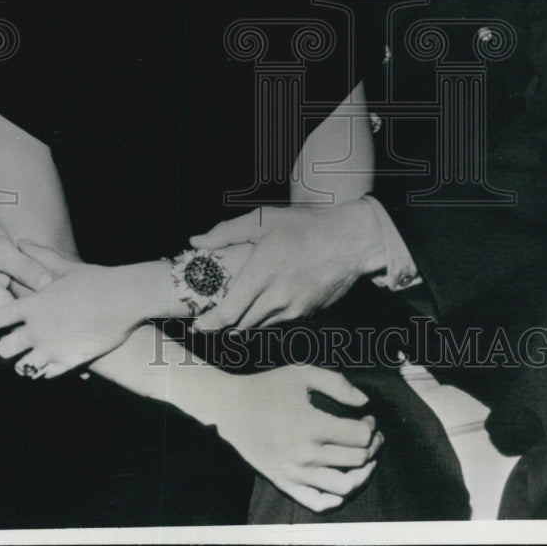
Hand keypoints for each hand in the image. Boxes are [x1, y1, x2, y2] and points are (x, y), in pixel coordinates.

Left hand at [0, 243, 140, 378]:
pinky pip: (46, 374)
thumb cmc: (96, 280)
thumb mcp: (66, 267)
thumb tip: (21, 240)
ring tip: (32, 355)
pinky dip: (46, 369)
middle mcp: (36, 330)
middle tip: (13, 343)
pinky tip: (53, 359)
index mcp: (31, 306)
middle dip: (5, 348)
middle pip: (2, 350)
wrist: (125, 299)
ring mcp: (52, 349)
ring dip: (25, 362)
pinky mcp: (69, 362)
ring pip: (22, 368)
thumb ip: (40, 256)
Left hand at [190, 201, 383, 330]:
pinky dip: (265, 317)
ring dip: (244, 322)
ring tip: (235, 311)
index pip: (229, 312)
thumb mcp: (263, 219)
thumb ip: (226, 232)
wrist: (350, 240)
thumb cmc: (304, 226)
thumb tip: (196, 242)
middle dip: (224, 324)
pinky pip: (278, 321)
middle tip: (211, 318)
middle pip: (240, 324)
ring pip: (259, 326)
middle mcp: (276, 297)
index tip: (198, 325)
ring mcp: (293, 308)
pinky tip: (263, 303)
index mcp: (261, 273)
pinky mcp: (306, 313)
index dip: (210, 323)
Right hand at [216, 365, 382, 512]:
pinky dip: (337, 498)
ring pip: (344, 487)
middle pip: (357, 461)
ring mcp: (295, 473)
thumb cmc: (268, 388)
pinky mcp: (285, 483)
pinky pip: (318, 502)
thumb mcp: (302, 373)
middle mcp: (305, 454)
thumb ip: (337, 383)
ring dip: (362, 474)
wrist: (231, 409)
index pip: (359, 437)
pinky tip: (342, 482)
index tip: (368, 418)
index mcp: (311, 425)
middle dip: (373, 447)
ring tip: (364, 461)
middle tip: (372, 436)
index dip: (371, 427)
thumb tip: (364, 402)